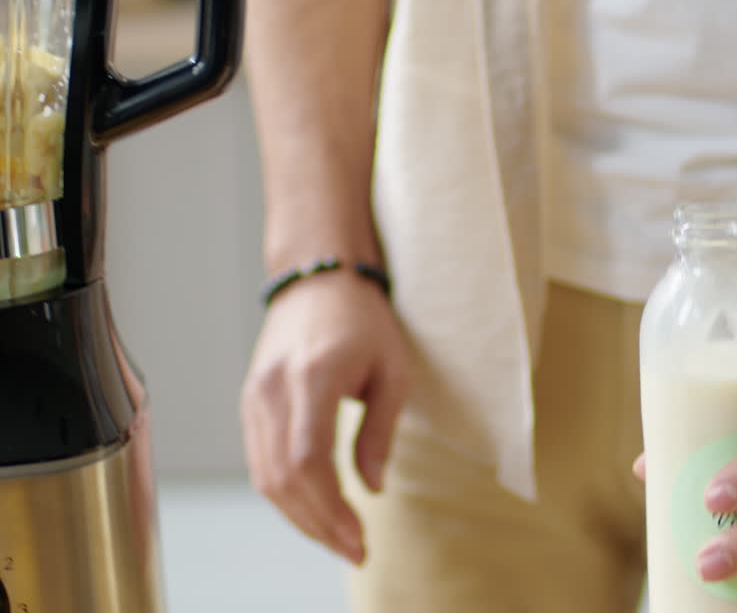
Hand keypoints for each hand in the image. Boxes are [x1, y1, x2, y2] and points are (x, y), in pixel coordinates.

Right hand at [241, 272, 412, 564]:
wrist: (317, 279)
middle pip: (283, 477)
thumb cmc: (364, 321)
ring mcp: (254, 397)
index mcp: (313, 376)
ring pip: (265, 476)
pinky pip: (260, 462)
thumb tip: (372, 488)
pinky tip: (314, 510)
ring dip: (300, 516)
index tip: (360, 538)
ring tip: (338, 538)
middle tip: (354, 550)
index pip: (310, 460)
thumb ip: (380, 431)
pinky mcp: (250, 403)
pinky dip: (285, 494)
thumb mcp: (393, 371)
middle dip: (318, 524)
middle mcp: (274, 389)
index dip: (330, 509)